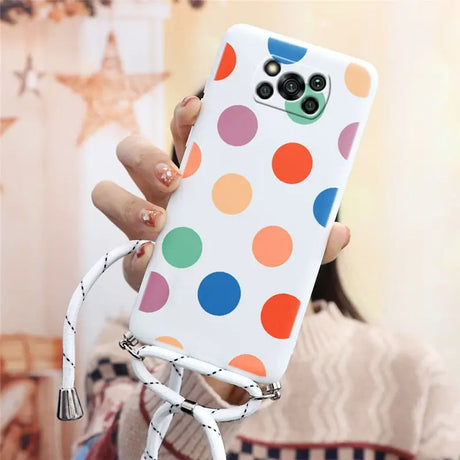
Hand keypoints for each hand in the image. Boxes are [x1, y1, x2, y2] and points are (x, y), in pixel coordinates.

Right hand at [92, 95, 350, 402]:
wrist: (234, 308)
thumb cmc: (254, 259)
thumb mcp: (284, 245)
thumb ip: (310, 239)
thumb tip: (340, 232)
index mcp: (199, 176)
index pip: (183, 131)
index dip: (185, 114)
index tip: (199, 109)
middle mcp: (165, 195)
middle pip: (132, 153)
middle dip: (145, 156)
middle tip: (177, 177)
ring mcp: (147, 229)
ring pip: (109, 196)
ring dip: (129, 205)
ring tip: (162, 222)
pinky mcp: (140, 268)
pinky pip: (124, 258)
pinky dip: (135, 259)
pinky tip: (155, 263)